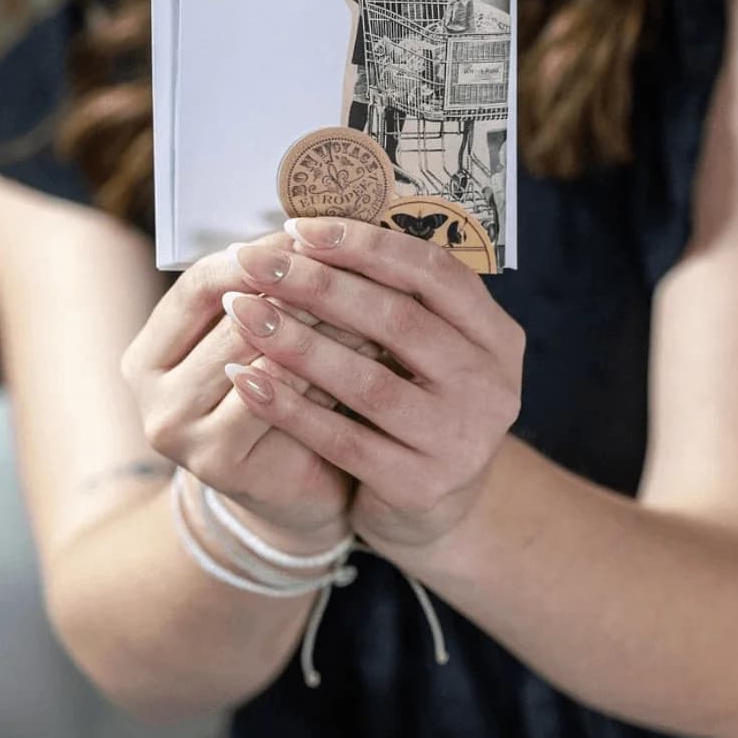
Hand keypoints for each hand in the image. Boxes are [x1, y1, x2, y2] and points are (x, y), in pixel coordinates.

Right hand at [120, 232, 377, 547]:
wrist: (294, 491)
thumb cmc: (281, 398)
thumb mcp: (260, 342)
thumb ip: (268, 296)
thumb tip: (313, 226)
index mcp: (148, 352)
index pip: (199, 282)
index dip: (260, 256)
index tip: (315, 234)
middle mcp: (150, 394)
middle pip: (232, 316)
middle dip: (300, 286)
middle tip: (356, 261)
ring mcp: (178, 432)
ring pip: (260, 355)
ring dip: (321, 322)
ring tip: (373, 298)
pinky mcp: (217, 463)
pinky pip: (281, 399)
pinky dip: (327, 367)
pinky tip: (370, 349)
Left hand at [222, 218, 524, 552]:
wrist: (433, 509)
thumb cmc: (416, 403)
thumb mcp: (430, 350)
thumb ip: (394, 297)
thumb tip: (309, 230)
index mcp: (496, 336)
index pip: (433, 271)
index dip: (364, 245)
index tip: (296, 228)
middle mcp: (490, 385)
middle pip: (396, 319)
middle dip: (316, 284)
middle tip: (253, 262)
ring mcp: (460, 440)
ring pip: (366, 380)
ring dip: (294, 341)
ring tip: (241, 312)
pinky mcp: (420, 486)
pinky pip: (342, 439)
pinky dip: (288, 405)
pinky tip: (245, 378)